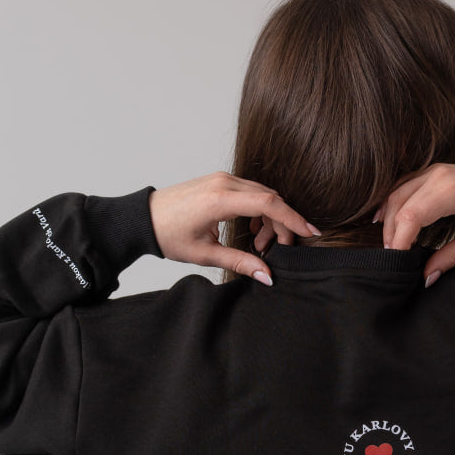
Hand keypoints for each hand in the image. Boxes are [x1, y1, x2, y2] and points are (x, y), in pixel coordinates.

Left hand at [148, 172, 319, 283]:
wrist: (144, 218)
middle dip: (283, 223)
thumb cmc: (169, 235)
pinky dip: (258, 209)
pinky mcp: (220, 180)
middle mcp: (224, 183)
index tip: (310, 233)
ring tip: (260, 243)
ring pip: (262, 194)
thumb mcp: (205, 254)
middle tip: (279, 248)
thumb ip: (240, 262)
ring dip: (270, 218)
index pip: (269, 204)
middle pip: (270, 198)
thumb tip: (267, 276)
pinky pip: (250, 191)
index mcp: (220, 200)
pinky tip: (251, 228)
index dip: (293, 219)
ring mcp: (222, 178)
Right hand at [372, 161, 454, 284]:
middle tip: (392, 258)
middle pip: (398, 205)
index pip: (410, 218)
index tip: (398, 262)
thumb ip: (450, 257)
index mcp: (452, 191)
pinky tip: (386, 219)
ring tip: (390, 244)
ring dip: (389, 219)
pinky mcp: (433, 170)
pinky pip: (403, 185)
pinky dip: (393, 202)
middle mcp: (438, 176)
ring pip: (396, 193)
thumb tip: (427, 277)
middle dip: (391, 234)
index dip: (399, 242)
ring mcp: (434, 170)